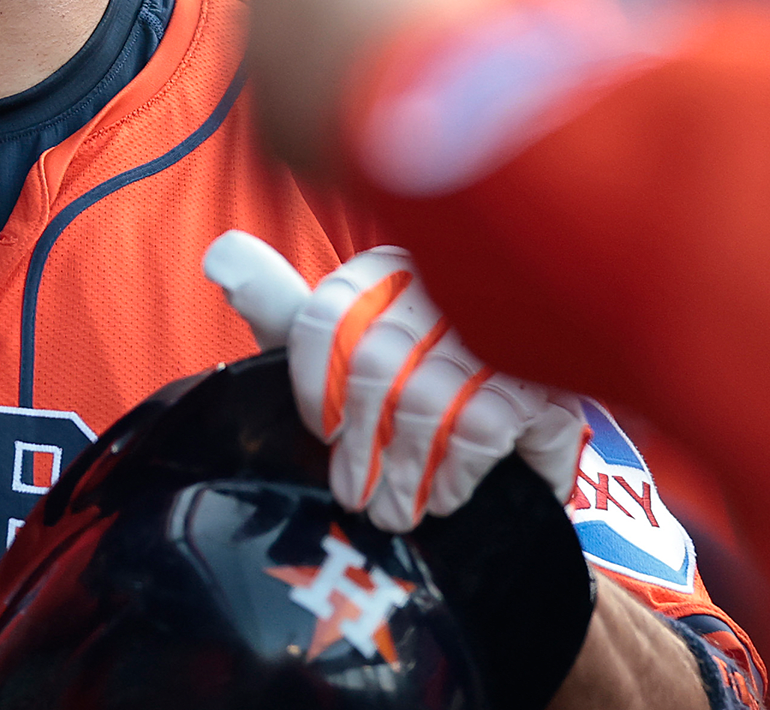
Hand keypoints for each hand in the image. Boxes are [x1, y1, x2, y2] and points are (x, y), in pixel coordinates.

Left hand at [208, 234, 587, 531]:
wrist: (527, 417)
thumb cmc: (417, 377)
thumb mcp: (348, 339)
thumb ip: (285, 308)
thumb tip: (221, 257)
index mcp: (389, 269)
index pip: (329, 313)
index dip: (314, 382)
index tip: (320, 431)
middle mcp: (445, 284)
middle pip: (375, 364)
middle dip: (360, 444)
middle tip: (352, 497)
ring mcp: (502, 329)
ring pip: (426, 402)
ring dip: (404, 472)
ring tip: (392, 512)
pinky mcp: (548, 379)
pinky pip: (485, 428)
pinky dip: (458, 473)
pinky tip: (450, 495)